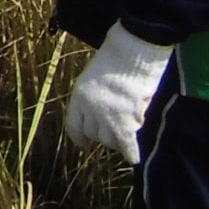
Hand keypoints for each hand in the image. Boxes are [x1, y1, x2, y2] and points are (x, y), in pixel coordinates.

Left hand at [63, 23, 174, 164]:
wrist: (134, 50)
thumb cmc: (116, 57)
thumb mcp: (94, 76)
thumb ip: (93, 97)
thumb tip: (100, 117)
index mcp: (78, 96)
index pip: (73, 125)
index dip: (79, 136)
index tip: (83, 143)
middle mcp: (91, 108)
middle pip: (94, 134)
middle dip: (102, 133)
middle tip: (112, 129)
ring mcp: (109, 115)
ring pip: (110, 140)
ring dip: (117, 138)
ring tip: (125, 131)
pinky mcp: (128, 118)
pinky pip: (126, 143)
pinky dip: (130, 151)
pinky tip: (133, 157)